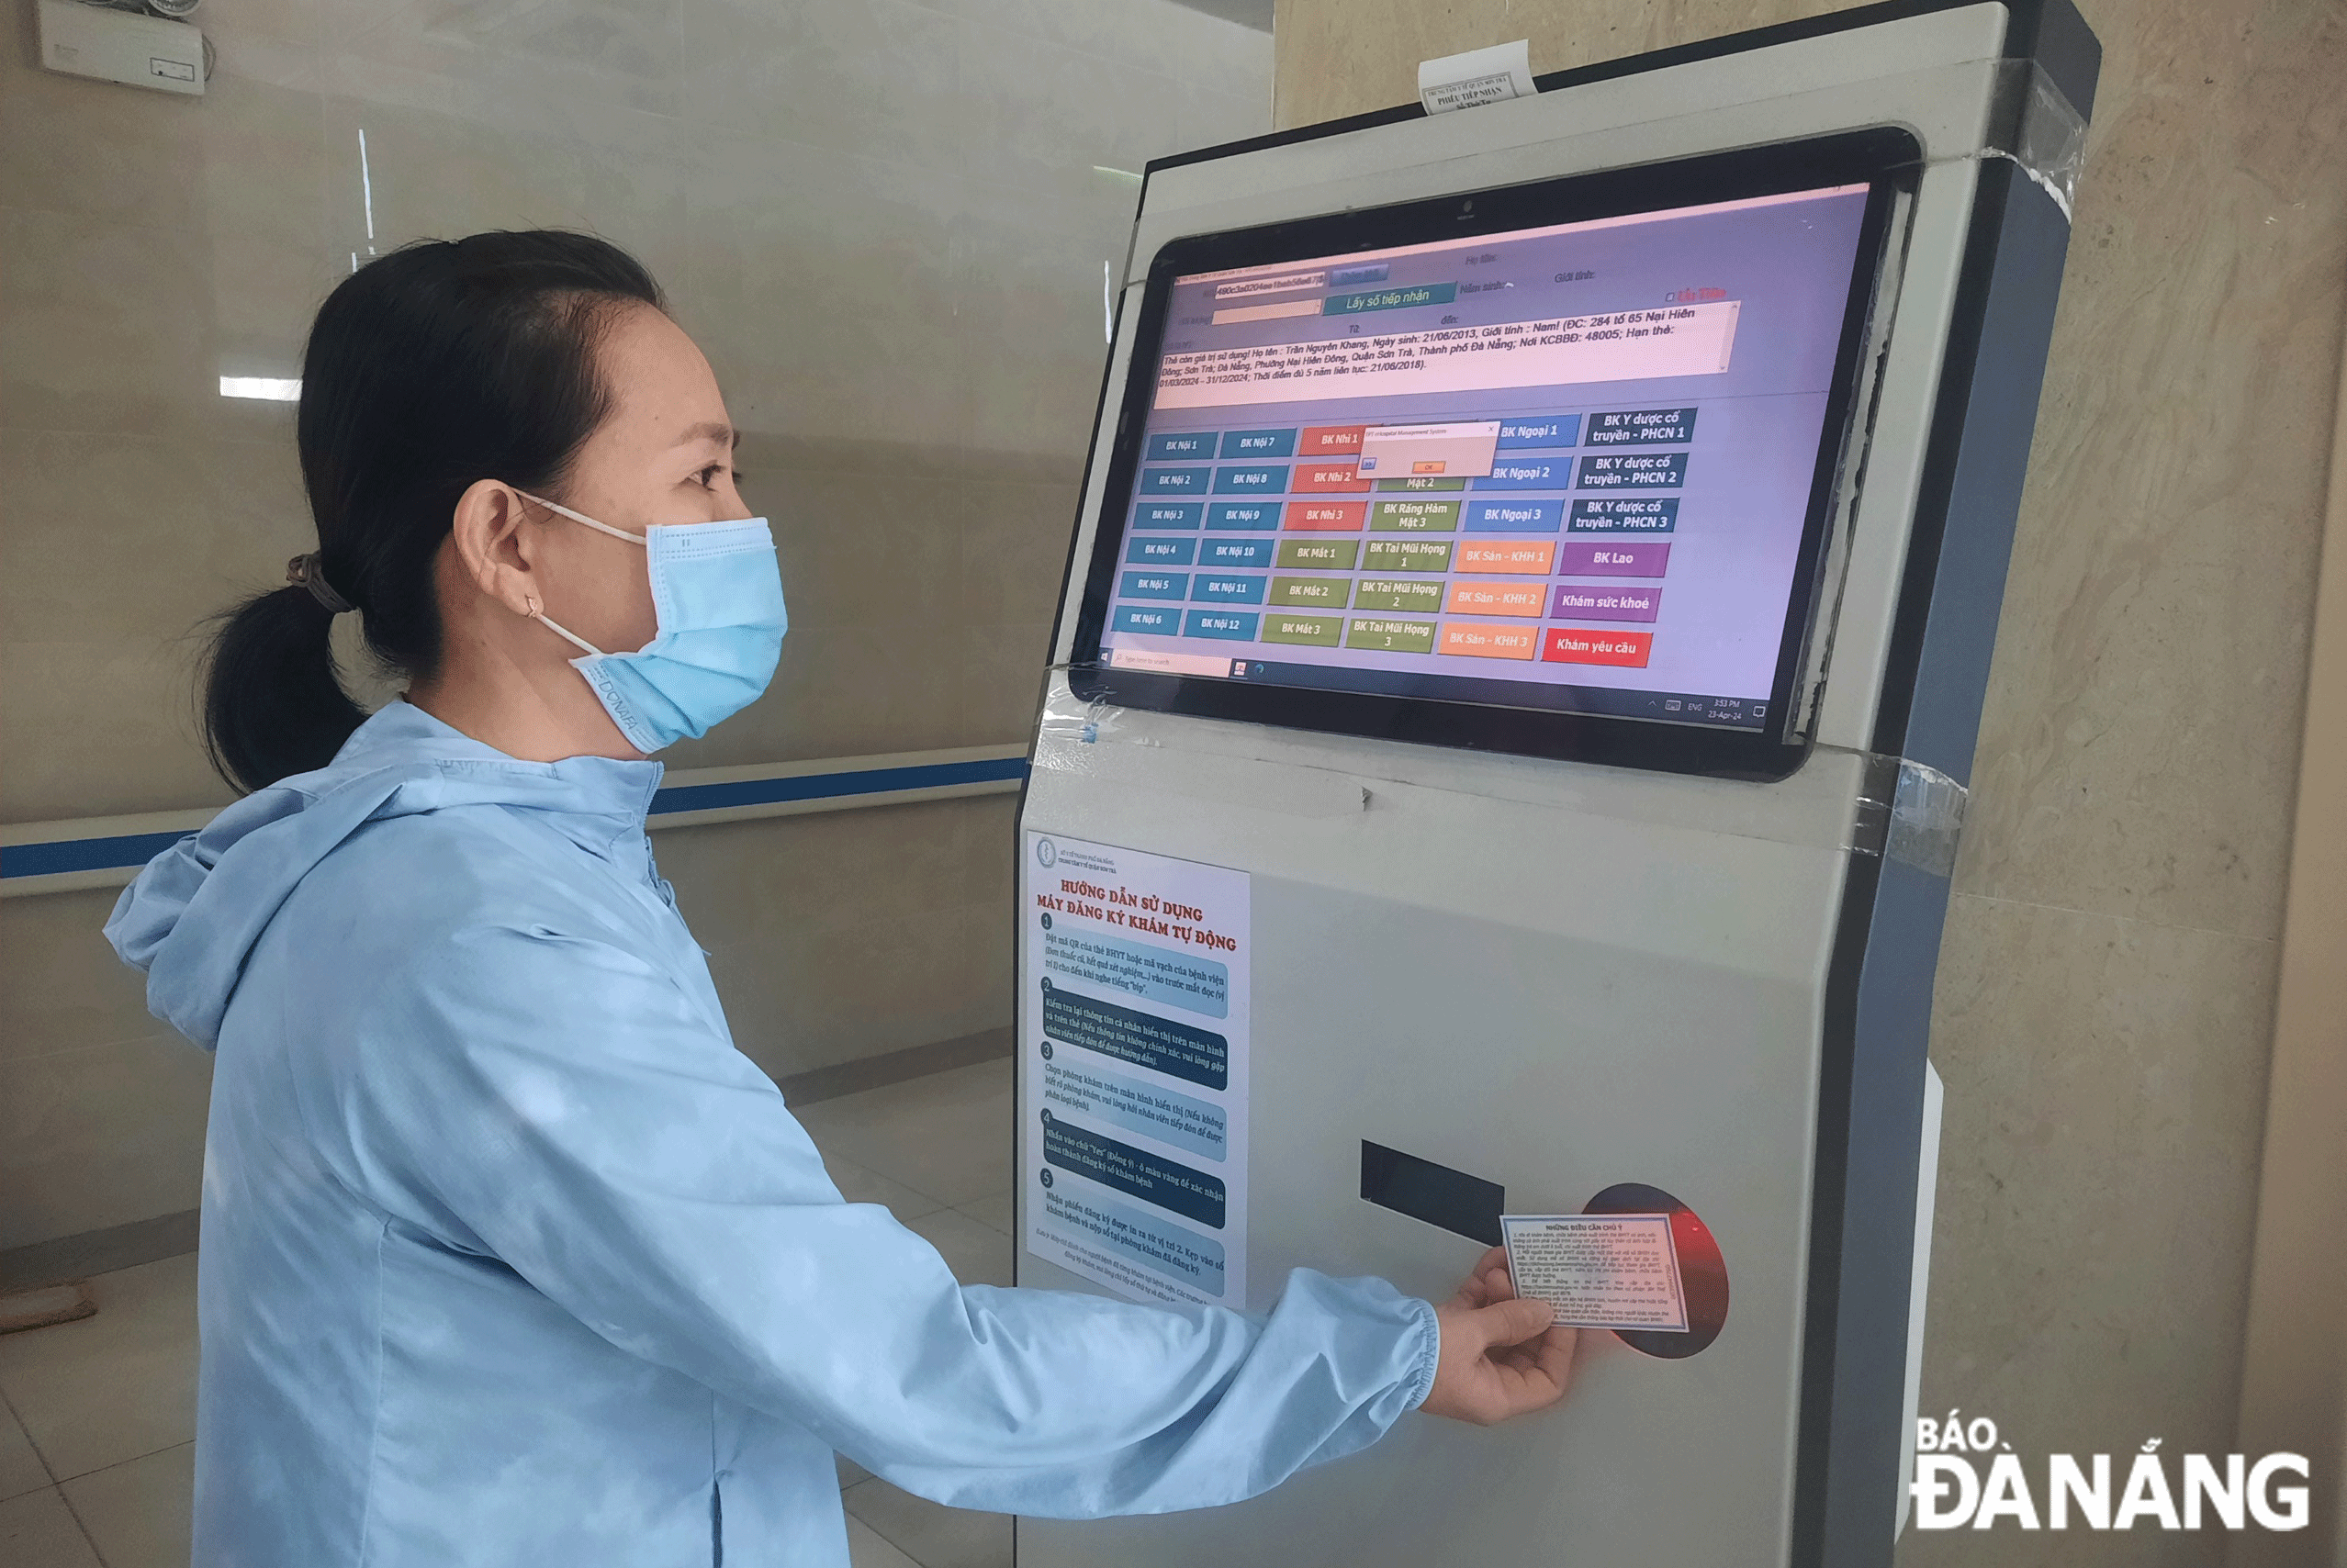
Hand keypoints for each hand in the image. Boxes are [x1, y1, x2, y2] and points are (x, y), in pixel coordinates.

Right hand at [1420, 1246, 1576, 1425]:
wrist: (1372, 1347)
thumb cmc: (1428, 1354)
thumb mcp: (1472, 1335)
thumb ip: (1512, 1320)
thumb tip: (1547, 1310)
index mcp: (1498, 1396)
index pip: (1548, 1381)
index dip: (1561, 1348)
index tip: (1562, 1312)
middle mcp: (1487, 1380)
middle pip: (1525, 1347)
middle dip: (1529, 1310)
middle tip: (1534, 1280)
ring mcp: (1466, 1357)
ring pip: (1500, 1325)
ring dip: (1505, 1293)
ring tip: (1502, 1268)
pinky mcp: (1447, 1335)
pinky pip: (1475, 1312)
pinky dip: (1483, 1289)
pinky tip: (1492, 1260)